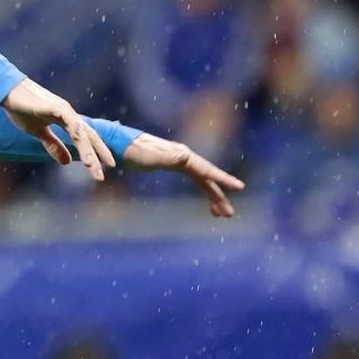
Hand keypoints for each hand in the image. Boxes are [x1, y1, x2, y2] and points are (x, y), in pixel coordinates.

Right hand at [1, 77, 113, 181]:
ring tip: (92, 167)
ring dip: (88, 150)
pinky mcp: (56, 107)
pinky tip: (81, 146)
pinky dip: (77, 135)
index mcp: (66, 120)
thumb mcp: (38, 132)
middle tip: (105, 173)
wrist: (6, 92)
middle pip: (89, 136)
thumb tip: (67, 163)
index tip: (105, 168)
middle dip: (98, 154)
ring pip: (81, 133)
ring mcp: (64, 110)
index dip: (97, 151)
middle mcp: (69, 115)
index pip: (86, 138)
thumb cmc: (21, 109)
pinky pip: (71, 123)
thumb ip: (53, 145)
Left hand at [121, 133, 243, 218]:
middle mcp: (184, 156)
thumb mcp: (148, 156)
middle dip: (220, 195)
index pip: (206, 169)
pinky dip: (204, 191)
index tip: (240, 187)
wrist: (118, 143)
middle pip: (208, 177)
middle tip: (229, 215)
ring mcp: (181, 160)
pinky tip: (208, 205)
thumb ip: (167, 157)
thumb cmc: (131, 151)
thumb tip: (186, 157)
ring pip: (204, 180)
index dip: (223, 179)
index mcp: (181, 154)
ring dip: (214, 196)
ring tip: (222, 215)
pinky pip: (196, 179)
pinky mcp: (175, 164)